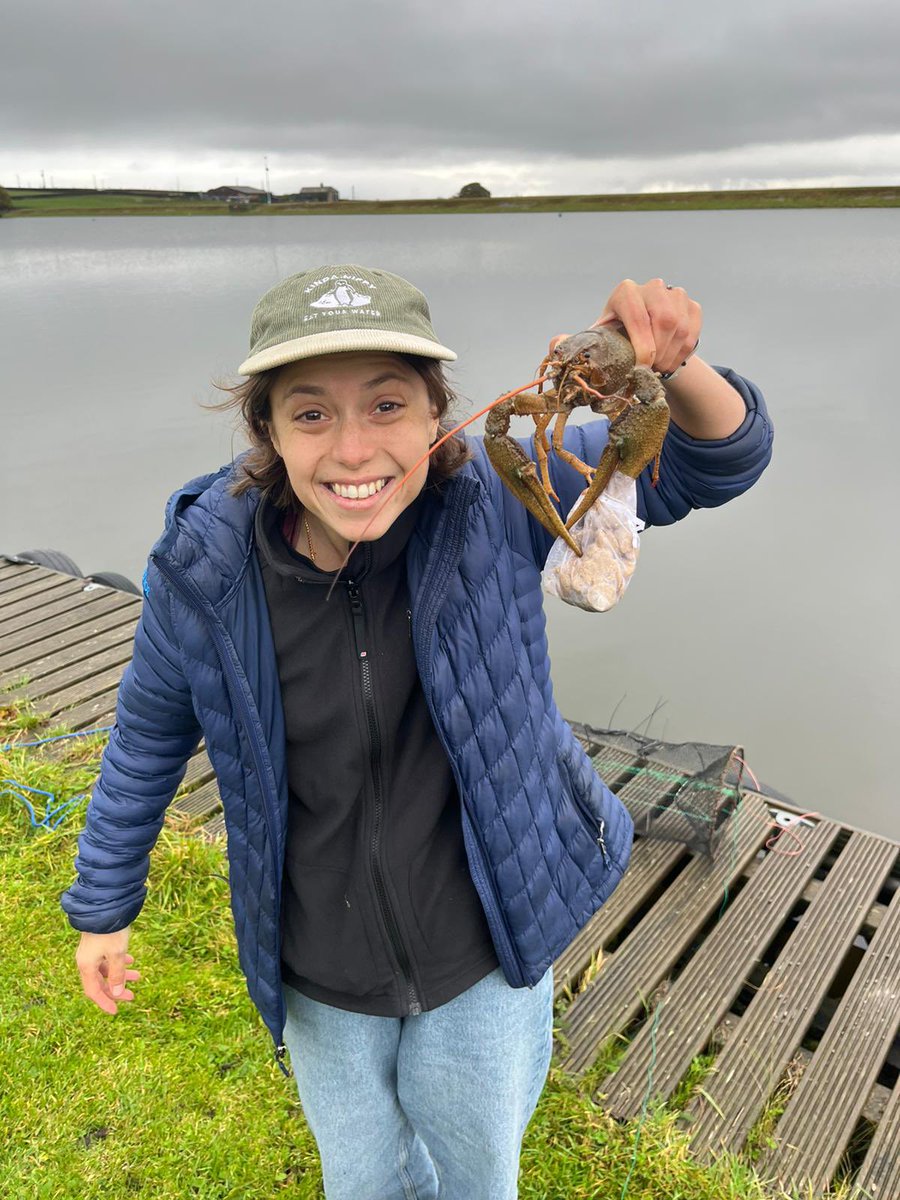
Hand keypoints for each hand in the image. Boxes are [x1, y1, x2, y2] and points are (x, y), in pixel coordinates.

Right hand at [75, 927, 140, 1014]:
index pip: (93, 991)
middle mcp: (86, 960)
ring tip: (139, 976)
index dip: (104, 1002)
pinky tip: (131, 961)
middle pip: (100, 982)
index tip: (116, 1011)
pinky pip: (108, 958)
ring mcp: (92, 951)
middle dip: (117, 989)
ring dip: (121, 974)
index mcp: (86, 966)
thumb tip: (118, 993)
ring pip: (106, 969)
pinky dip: (119, 962)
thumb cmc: (110, 931)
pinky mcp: (98, 942)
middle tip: (133, 996)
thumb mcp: (117, 953)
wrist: (105, 905)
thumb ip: (118, 974)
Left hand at [549, 277, 702, 374]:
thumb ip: (573, 344)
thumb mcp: (595, 341)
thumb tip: (555, 345)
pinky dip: (682, 354)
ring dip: (670, 357)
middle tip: (649, 372)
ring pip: (681, 329)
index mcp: (624, 292)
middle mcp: (651, 287)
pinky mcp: (691, 306)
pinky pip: (693, 333)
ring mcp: (675, 294)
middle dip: (658, 353)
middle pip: (665, 320)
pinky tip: (669, 362)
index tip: (640, 368)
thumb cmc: (614, 340)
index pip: (637, 314)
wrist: (641, 338)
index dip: (642, 344)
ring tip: (657, 369)